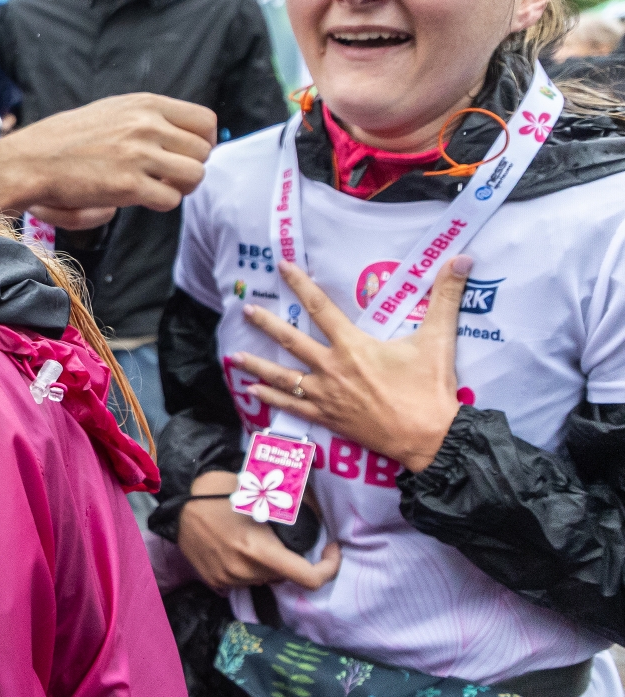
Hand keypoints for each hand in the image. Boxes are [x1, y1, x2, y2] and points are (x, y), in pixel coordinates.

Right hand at [0, 93, 215, 218]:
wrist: (30, 160)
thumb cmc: (69, 138)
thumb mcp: (113, 110)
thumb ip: (149, 118)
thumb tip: (186, 139)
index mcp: (145, 104)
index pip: (205, 121)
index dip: (203, 143)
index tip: (187, 155)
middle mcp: (146, 125)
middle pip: (204, 151)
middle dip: (191, 167)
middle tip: (169, 176)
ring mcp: (138, 154)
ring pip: (195, 175)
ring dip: (181, 187)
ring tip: (158, 188)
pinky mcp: (128, 185)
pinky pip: (171, 199)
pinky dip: (160, 203)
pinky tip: (140, 197)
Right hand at [178, 471, 341, 589]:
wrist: (177, 503)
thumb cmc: (220, 492)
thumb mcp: (263, 490)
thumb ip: (296, 501)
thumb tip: (322, 511)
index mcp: (259, 551)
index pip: (310, 578)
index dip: (329, 566)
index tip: (330, 548)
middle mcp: (245, 572)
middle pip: (286, 575)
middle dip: (293, 558)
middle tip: (285, 535)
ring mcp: (228, 579)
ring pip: (265, 578)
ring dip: (269, 563)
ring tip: (256, 538)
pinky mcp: (214, 581)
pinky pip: (244, 579)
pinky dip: (249, 567)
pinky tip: (237, 546)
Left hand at [232, 257, 467, 472]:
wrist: (429, 438)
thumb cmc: (431, 389)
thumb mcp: (439, 339)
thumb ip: (446, 296)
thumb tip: (462, 258)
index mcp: (353, 346)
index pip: (320, 307)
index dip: (300, 285)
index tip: (282, 267)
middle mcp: (331, 369)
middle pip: (291, 340)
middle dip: (266, 323)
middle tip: (245, 309)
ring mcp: (325, 396)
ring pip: (282, 377)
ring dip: (257, 365)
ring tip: (233, 356)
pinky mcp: (327, 419)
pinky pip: (291, 407)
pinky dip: (270, 399)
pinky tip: (252, 393)